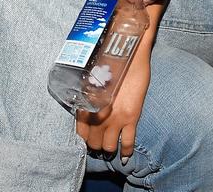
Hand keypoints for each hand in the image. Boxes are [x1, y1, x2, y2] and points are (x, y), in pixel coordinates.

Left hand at [76, 44, 149, 161]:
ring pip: (108, 147)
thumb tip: (83, 101)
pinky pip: (128, 143)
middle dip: (95, 145)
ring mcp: (115, 119)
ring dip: (108, 149)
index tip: (87, 138)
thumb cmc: (109, 63)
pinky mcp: (132, 118)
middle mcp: (98, 115)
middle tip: (99, 143)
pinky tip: (125, 156)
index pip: (80, 132)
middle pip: (94, 143)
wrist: (130, 56)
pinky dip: (127, 152)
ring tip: (109, 147)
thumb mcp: (92, 79)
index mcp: (87, 105)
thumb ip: (88, 94)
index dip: (84, 138)